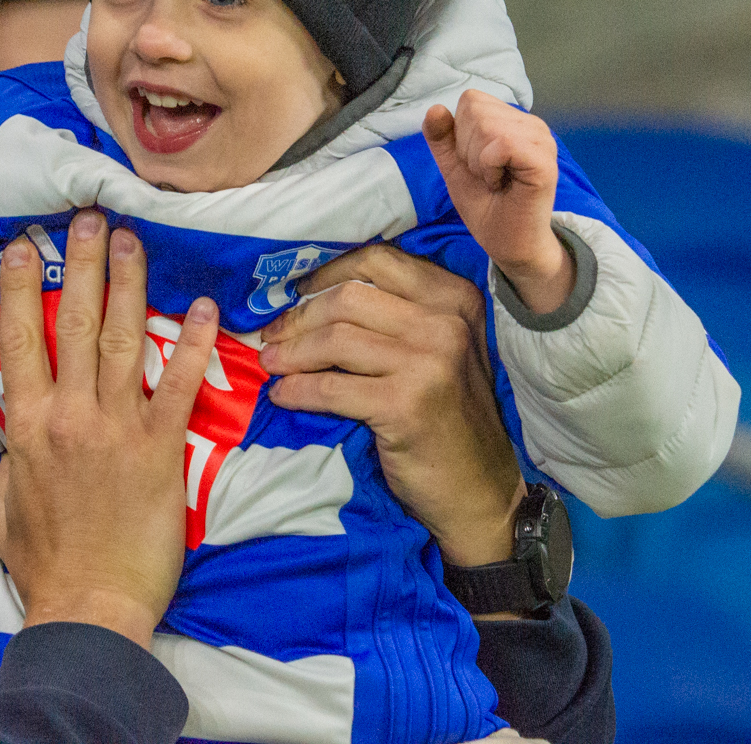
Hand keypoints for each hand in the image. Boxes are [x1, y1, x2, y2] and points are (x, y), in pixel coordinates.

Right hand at [0, 208, 218, 649]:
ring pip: (126, 339)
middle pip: (76, 322)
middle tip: (90, 216)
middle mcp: (69, 415)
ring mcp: (117, 429)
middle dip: (82, 263)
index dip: (21, 286)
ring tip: (134, 239)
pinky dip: (194, 344)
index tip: (24, 244)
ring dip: (131, 283)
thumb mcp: (7, 503)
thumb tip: (20, 433)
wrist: (89, 608)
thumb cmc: (45, 564)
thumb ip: (15, 458)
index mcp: (27, 426)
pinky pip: (181, 385)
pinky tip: (204, 306)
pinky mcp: (162, 450)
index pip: (21, 338)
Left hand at [259, 244, 525, 585]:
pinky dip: (297, 390)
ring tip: (270, 364)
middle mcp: (447, 322)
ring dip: (291, 352)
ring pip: (334, 339)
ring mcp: (430, 362)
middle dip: (299, 316)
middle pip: (348, 297)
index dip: (325, 273)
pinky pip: (330, 387)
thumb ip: (397, 314)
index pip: (376, 260)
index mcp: (455, 298)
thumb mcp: (439, 350)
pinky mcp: (405, 405)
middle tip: (271, 336)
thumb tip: (314, 291)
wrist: (480, 491)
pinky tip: (283, 396)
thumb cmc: (449, 418)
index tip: (293, 293)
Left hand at [424, 90, 572, 312]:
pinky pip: (502, 144)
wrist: (508, 244)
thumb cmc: (487, 206)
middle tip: (486, 174)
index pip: (471, 99)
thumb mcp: (454, 167)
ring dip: (478, 160)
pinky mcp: (543, 160)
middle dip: (467, 147)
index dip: (460, 133)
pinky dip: (489, 167)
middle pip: (475, 109)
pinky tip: (501, 183)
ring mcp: (541, 140)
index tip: (476, 164)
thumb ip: (442, 137)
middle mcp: (530, 124)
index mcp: (511, 121)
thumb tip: (434, 108)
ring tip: (495, 180)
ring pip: (486, 124)